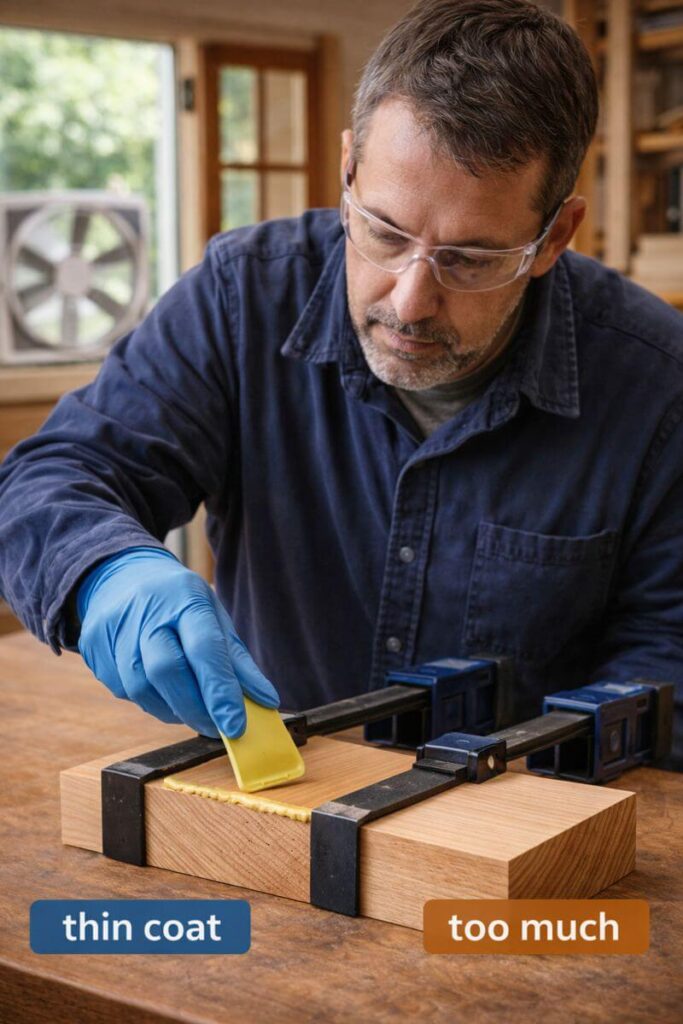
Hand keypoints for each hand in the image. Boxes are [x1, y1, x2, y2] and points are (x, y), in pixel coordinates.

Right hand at [76, 546, 278, 737]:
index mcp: (184, 598)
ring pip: (141, 688)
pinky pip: (123, 690)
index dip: (220, 691)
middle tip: (216, 727)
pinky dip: (150, 701)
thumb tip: (265, 700)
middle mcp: (146, 612)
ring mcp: (114, 629)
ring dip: (172, 709)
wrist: (120, 574)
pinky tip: (162, 694)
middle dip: (195, 708)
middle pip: (166, 671)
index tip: (236, 725)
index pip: (204, 648)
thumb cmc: (177, 601)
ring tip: (191, 709)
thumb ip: (237, 660)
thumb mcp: (213, 615)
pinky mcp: (94, 648)